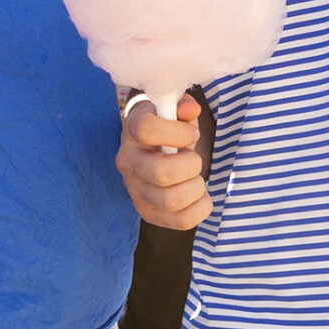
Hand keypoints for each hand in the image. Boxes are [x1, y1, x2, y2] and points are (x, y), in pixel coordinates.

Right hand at [116, 93, 209, 228]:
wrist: (152, 150)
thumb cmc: (167, 128)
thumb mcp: (173, 111)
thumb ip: (183, 107)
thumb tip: (190, 110)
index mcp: (132, 131)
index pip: (147, 130)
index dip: (178, 132)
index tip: (190, 133)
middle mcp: (128, 163)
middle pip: (161, 172)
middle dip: (191, 165)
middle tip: (194, 160)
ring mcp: (135, 191)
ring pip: (171, 200)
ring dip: (196, 187)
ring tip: (195, 178)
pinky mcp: (147, 213)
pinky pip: (182, 221)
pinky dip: (201, 207)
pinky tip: (198, 195)